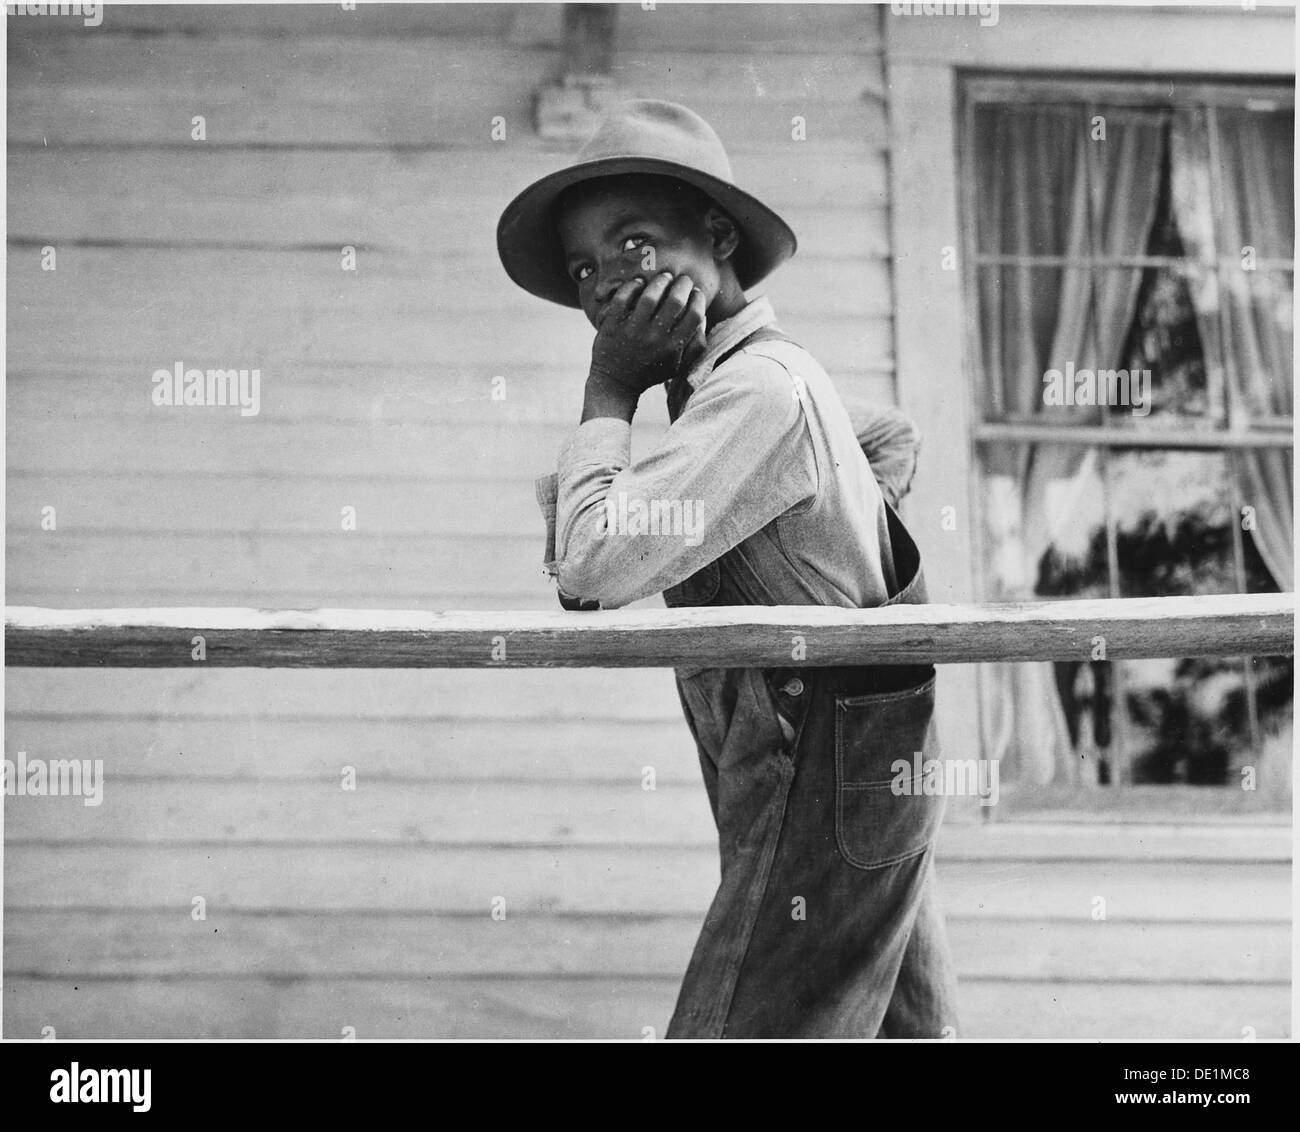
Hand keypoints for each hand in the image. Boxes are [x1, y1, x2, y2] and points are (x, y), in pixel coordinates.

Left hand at [587, 273, 707, 406]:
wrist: (616, 383)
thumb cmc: (650, 372)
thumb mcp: (677, 366)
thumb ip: (694, 346)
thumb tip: (703, 317)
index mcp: (673, 347)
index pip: (694, 315)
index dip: (698, 299)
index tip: (695, 292)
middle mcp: (654, 337)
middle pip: (676, 300)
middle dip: (683, 284)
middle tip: (682, 279)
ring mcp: (633, 330)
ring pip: (650, 295)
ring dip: (660, 281)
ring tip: (664, 277)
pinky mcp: (613, 324)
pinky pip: (623, 297)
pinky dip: (633, 285)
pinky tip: (639, 283)